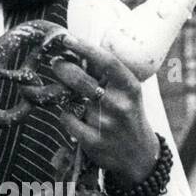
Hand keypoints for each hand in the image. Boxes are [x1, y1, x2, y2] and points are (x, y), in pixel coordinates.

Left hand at [49, 37, 157, 188]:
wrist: (139, 156)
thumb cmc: (128, 115)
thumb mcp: (127, 93)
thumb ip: (107, 75)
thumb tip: (77, 50)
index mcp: (130, 88)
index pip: (107, 62)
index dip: (85, 48)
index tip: (67, 39)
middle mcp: (119, 105)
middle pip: (81, 80)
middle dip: (62, 68)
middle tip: (56, 63)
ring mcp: (106, 124)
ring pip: (71, 100)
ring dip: (65, 94)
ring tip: (69, 93)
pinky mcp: (94, 142)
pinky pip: (67, 119)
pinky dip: (66, 114)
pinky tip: (73, 114)